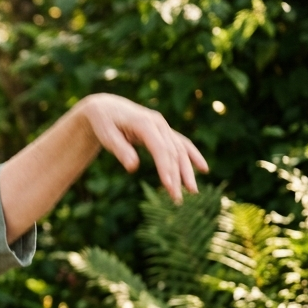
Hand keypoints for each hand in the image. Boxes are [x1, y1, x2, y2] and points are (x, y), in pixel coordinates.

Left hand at [80, 93, 208, 203]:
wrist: (106, 108)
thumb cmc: (104, 123)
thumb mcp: (106, 135)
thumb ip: (120, 150)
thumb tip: (133, 168)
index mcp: (144, 123)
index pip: (160, 148)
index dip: (165, 167)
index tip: (169, 186)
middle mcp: (158, 123)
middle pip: (172, 152)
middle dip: (177, 176)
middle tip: (177, 199)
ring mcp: (163, 126)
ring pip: (180, 150)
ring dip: (187, 171)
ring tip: (192, 192)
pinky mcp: (164, 131)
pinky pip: (182, 144)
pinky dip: (192, 156)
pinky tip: (203, 169)